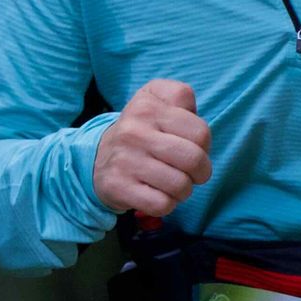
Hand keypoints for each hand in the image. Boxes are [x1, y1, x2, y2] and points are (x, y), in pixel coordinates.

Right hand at [92, 75, 211, 225]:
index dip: (204, 145)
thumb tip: (192, 111)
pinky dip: (166, 204)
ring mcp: (125, 160)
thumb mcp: (155, 99)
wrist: (97, 158)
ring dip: (183, 190)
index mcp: (147, 106)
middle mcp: (133, 131)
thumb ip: (180, 95)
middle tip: (190, 172)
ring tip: (172, 183)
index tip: (191, 148)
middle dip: (200, 172)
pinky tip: (157, 194)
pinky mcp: (118, 186)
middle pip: (194, 159)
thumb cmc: (141, 131)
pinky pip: (162, 204)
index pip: (200, 132)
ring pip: (180, 185)